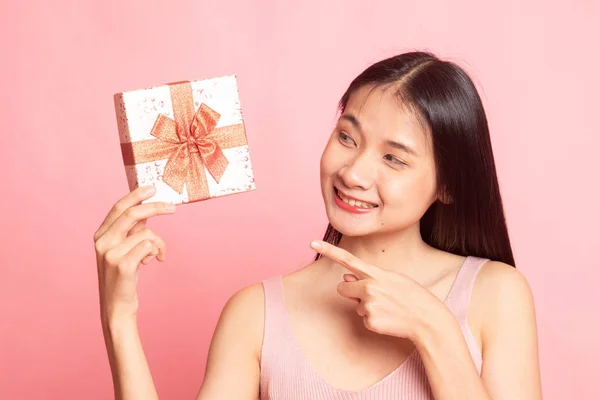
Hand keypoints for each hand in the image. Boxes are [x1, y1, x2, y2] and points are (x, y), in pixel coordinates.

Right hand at [94, 185, 175, 323]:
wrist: (117, 308)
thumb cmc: (124, 277)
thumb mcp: (124, 249)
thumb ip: (131, 230)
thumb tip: (147, 208)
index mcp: (101, 235)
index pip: (119, 207)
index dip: (136, 195)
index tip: (153, 187)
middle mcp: (102, 242)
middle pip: (133, 214)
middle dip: (155, 207)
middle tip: (173, 208)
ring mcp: (110, 254)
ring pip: (146, 233)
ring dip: (158, 243)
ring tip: (156, 255)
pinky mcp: (122, 266)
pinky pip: (149, 247)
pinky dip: (156, 252)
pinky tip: (150, 263)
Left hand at [310, 240, 448, 340]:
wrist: (427, 318)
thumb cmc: (411, 296)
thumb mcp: (392, 280)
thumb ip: (367, 277)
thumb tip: (344, 278)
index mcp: (376, 273)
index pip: (348, 259)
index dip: (328, 250)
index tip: (312, 243)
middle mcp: (369, 287)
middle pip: (343, 288)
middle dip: (351, 292)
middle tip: (373, 297)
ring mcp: (369, 305)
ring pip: (356, 306)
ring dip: (368, 307)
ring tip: (389, 308)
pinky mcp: (370, 321)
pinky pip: (363, 319)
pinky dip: (374, 320)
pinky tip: (389, 319)